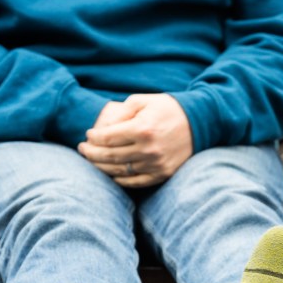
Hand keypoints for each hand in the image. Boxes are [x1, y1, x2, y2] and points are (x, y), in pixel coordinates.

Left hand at [79, 93, 193, 187]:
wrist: (199, 123)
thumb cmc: (167, 109)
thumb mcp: (142, 101)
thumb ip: (120, 112)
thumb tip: (102, 129)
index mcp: (142, 129)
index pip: (107, 138)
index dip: (93, 138)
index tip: (88, 135)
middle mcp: (148, 149)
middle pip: (110, 156)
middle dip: (91, 153)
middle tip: (83, 149)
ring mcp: (156, 164)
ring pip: (120, 170)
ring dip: (102, 167)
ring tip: (93, 161)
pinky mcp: (163, 173)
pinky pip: (136, 181)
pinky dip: (120, 179)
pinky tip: (111, 174)